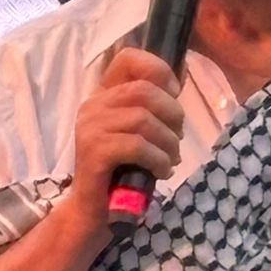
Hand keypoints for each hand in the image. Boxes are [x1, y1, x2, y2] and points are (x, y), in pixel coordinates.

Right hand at [68, 47, 182, 233]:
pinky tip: (161, 172)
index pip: (128, 58)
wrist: (93, 211)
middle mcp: (92, 105)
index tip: (173, 96)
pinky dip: (158, 159)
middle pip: (144, 90)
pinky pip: (137, 146)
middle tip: (177, 140)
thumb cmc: (122, 172)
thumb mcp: (138, 133)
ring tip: (171, 160)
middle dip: (172, 115)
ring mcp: (90, 128)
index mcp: (102, 95)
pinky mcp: (94, 151)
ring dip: (168, 142)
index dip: (159, 71)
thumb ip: (152, 108)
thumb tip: (180, 84)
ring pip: (144, 119)